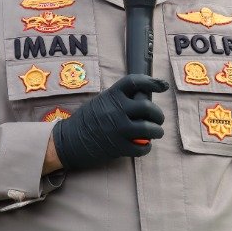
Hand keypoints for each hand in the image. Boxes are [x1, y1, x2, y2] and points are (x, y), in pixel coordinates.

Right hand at [50, 74, 168, 170]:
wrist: (69, 140)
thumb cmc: (86, 120)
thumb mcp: (101, 102)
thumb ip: (119, 100)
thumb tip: (141, 101)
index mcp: (112, 95)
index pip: (135, 82)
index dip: (152, 82)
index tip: (162, 86)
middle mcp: (116, 110)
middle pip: (148, 107)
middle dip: (158, 114)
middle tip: (158, 119)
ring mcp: (118, 129)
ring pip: (149, 129)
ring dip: (157, 131)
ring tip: (157, 132)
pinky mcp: (118, 147)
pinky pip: (141, 148)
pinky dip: (146, 148)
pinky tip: (145, 146)